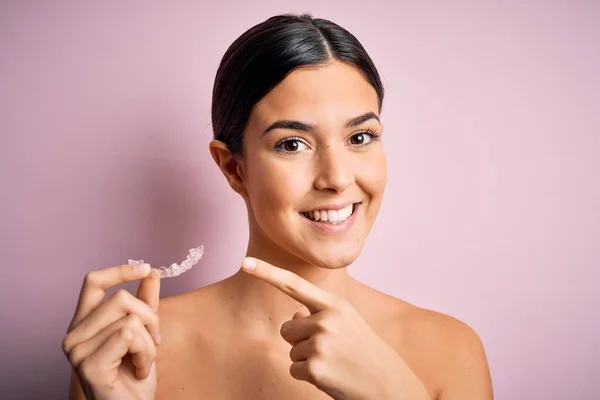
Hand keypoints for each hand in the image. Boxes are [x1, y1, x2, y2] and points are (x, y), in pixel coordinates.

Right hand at [62, 263, 160, 399]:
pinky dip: (145, 353)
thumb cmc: (134, 374)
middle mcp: (74, 334)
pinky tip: (139, 370)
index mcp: (84, 322)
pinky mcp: (88, 364)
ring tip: (142, 361)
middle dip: (149, 317)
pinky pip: (129, 337)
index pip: (93, 282)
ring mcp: (77, 350)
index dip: (120, 271)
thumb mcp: (144, 331)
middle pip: (121, 298)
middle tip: (153, 341)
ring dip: (149, 342)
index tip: (146, 268)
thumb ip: (145, 301)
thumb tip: (151, 271)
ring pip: (130, 319)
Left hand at [241, 257, 430, 399]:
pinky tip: (331, 376)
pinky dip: (308, 377)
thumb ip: (319, 314)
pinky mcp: (315, 368)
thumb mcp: (347, 323)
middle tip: (331, 351)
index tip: (245, 263)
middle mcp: (326, 320)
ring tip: (334, 363)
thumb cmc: (364, 352)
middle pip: (287, 329)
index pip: (294, 284)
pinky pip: (294, 370)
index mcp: (335, 305)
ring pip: (291, 351)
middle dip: (300, 342)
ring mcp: (321, 343)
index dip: (267, 272)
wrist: (389, 384)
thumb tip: (292, 319)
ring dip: (306, 361)